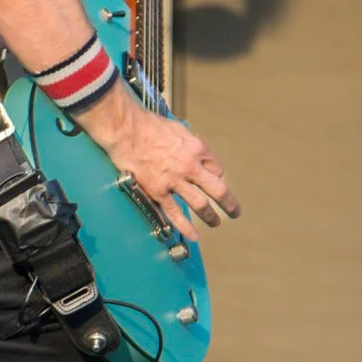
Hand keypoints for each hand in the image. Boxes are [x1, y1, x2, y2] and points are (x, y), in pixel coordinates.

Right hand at [85, 94, 239, 239]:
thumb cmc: (150, 126)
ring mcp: (174, 181)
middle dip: (229, 203)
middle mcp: (190, 166)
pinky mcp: (158, 191)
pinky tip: (193, 235)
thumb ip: (190, 144)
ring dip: (210, 217)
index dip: (216, 176)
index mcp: (198, 149)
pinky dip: (186, 227)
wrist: (127, 131)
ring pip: (200, 204)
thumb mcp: (180, 129)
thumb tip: (196, 153)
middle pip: (218, 189)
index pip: (217, 169)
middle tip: (235, 212)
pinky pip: (175, 213)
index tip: (212, 181)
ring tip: (215, 222)